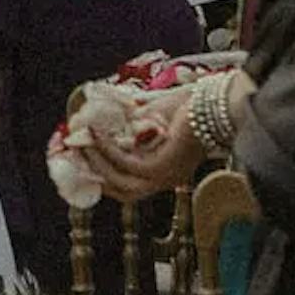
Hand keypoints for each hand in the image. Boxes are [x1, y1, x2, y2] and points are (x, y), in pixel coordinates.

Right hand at [84, 83, 205, 202]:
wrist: (218, 103)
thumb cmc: (192, 107)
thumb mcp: (155, 118)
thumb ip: (133, 126)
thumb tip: (103, 123)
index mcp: (168, 171)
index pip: (131, 186)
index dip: (106, 177)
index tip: (84, 162)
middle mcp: (166, 179)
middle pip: (122, 191)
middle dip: (95, 174)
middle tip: (76, 155)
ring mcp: (164, 176)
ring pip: (119, 180)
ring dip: (96, 162)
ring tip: (81, 142)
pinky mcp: (161, 167)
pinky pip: (124, 162)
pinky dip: (105, 148)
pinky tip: (95, 133)